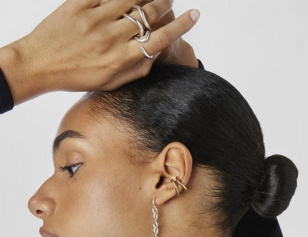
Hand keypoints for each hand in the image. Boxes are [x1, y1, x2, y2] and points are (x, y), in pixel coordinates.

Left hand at [0, 0, 199, 104]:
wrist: (39, 64)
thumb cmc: (77, 76)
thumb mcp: (110, 83)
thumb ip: (136, 70)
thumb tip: (154, 55)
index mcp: (122, 59)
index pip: (160, 39)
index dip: (181, 26)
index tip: (194, 15)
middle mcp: (112, 38)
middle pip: (149, 13)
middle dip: (165, 3)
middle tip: (169, 0)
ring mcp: (95, 19)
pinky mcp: (79, 5)